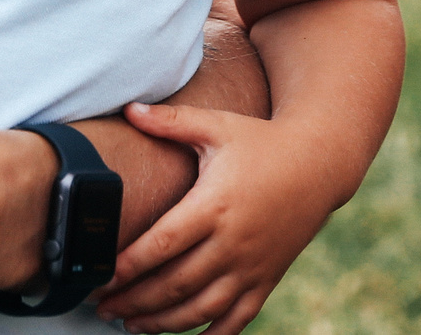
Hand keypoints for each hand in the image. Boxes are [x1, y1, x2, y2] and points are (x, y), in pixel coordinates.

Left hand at [93, 102, 345, 334]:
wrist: (319, 164)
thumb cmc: (261, 141)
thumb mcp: (218, 125)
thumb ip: (171, 121)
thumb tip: (129, 108)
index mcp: (215, 204)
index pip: (163, 245)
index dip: (128, 266)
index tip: (100, 277)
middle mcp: (233, 242)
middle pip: (175, 284)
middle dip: (134, 301)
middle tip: (102, 308)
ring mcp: (252, 266)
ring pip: (202, 308)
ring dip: (163, 323)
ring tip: (130, 325)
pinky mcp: (267, 279)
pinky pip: (237, 319)